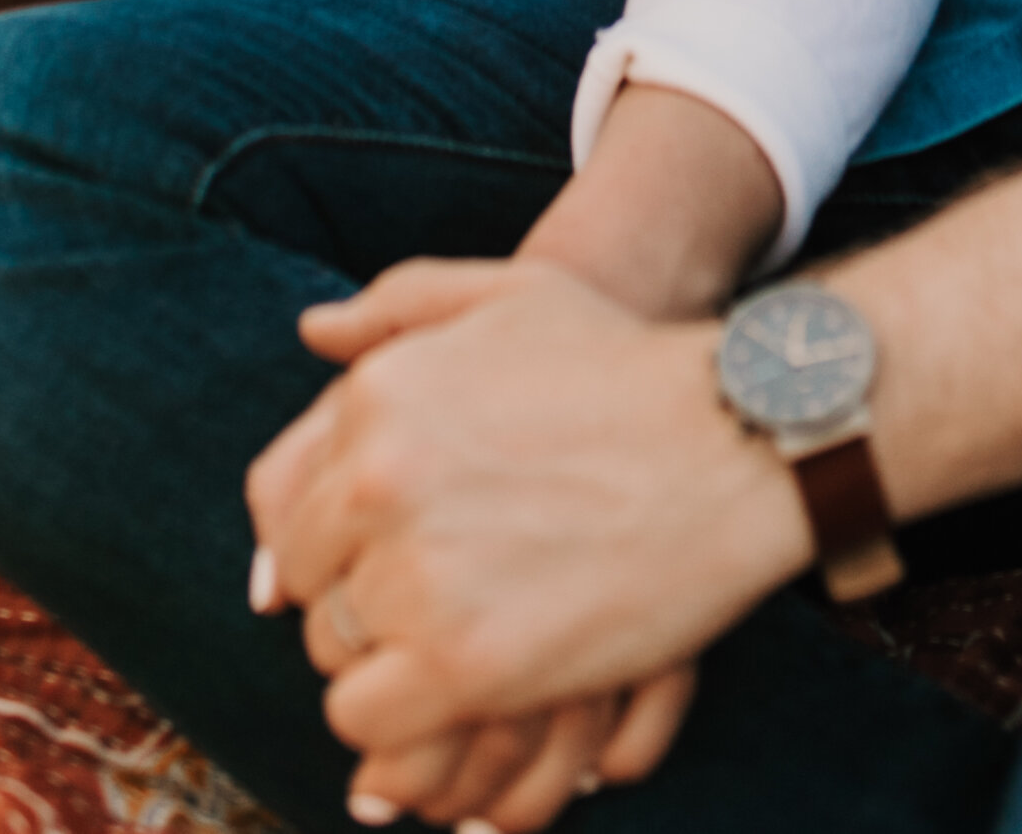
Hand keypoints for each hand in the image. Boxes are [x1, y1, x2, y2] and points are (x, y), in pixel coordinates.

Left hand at [247, 264, 806, 801]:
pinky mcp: (465, 664)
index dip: (337, 540)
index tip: (389, 552)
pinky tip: (463, 692)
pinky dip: (404, 727)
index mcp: (373, 398)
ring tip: (460, 645)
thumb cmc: (626, 364)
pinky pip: (371, 724)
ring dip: (386, 662)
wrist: (735, 442)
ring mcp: (417, 573)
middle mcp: (375, 480)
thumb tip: (313, 331)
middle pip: (311, 585)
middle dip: (360, 601)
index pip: (286, 505)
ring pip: (338, 656)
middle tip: (436, 605)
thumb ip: (399, 304)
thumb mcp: (510, 294)